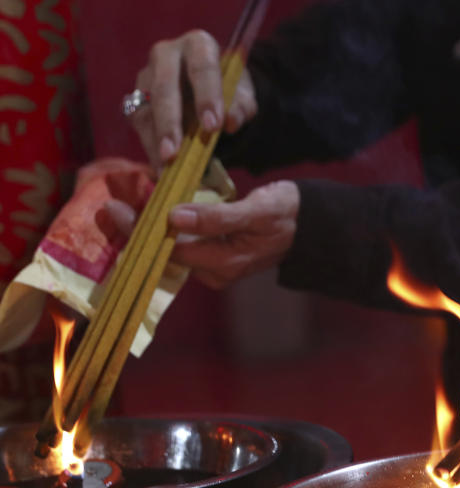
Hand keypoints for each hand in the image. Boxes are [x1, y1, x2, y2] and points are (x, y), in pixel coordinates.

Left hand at [100, 180, 299, 288]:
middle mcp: (215, 272)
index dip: (142, 230)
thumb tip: (175, 216)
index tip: (117, 208)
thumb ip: (216, 216)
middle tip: (112, 206)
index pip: (171, 250)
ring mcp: (215, 267)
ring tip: (126, 208)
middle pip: (165, 255)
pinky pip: (182, 246)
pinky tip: (152, 213)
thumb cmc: (286, 213)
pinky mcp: (216, 257)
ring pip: (171, 251)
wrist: (311, 224)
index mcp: (223, 264)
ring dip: (149, 231)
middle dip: (138, 232)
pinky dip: (165, 230)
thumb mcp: (255, 210)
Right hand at [131, 30, 256, 166]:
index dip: (207, 96)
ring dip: (154, 142)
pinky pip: (139, 125)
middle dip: (170, 123)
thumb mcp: (243, 95)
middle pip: (164, 88)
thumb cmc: (228, 88)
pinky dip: (150, 149)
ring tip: (165, 170)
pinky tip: (160, 170)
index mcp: (198, 45)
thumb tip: (231, 122)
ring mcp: (147, 77)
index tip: (213, 126)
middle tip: (175, 153)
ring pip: (146, 109)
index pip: (202, 67)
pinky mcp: (136, 100)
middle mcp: (166, 55)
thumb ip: (242, 106)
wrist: (211, 89)